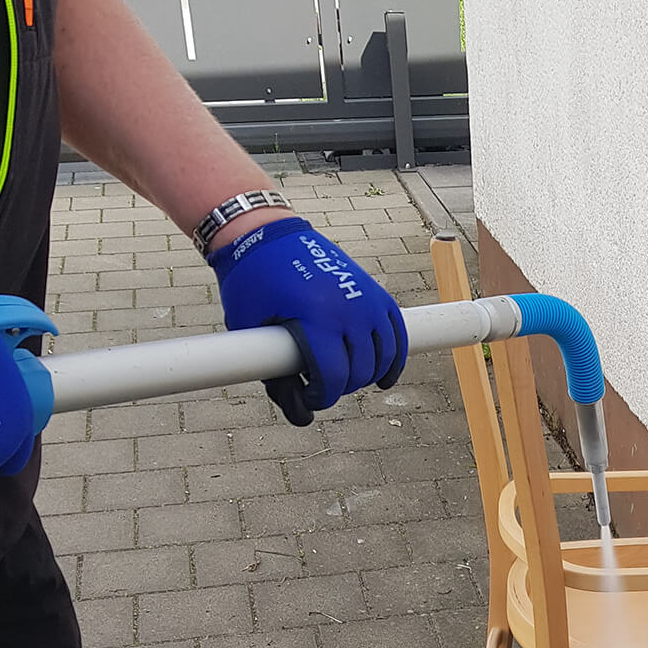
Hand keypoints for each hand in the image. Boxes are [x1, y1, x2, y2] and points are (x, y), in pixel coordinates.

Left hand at [209, 217, 406, 425]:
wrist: (267, 233)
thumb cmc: (252, 282)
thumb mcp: (251, 329)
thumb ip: (274, 375)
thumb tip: (300, 415)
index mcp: (317, 318)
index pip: (334, 377)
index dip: (322, 397)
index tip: (310, 397)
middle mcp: (349, 309)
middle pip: (360, 371)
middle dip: (341, 387)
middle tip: (322, 385)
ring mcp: (366, 299)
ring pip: (382, 357)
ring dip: (366, 376)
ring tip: (347, 379)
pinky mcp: (375, 292)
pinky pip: (396, 334)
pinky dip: (393, 359)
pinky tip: (384, 378)